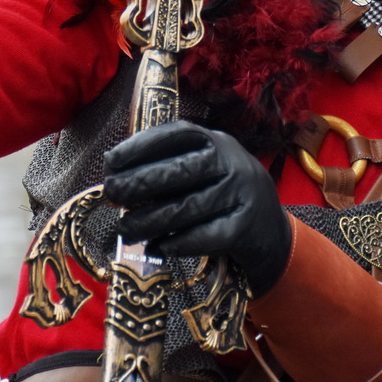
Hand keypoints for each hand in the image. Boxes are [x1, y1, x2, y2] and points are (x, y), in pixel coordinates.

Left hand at [103, 124, 292, 295]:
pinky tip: (158, 246)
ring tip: (126, 228)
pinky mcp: (245, 227)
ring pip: (187, 208)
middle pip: (180, 171)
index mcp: (216, 141)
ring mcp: (242, 194)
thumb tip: (116, 176)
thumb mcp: (205, 169)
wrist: (270, 229)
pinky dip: (177, 243)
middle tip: (112, 195)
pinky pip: (204, 237)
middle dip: (139, 183)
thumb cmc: (221, 193)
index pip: (177, 135)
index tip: (111, 160)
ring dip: (150, 220)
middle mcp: (232, 162)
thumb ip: (170, 167)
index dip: (141, 146)